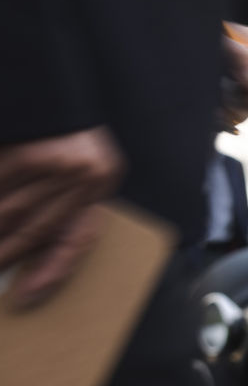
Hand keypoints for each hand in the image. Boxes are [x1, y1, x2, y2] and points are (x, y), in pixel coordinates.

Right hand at [0, 127, 123, 307]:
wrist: (53, 86)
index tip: (25, 298)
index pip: (79, 238)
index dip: (53, 273)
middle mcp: (81, 175)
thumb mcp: (79, 171)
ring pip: (8, 214)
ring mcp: (50, 162)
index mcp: (99, 183)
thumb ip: (60, 208)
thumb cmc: (66, 139)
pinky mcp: (22, 152)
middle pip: (33, 230)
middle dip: (3, 257)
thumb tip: (28, 261)